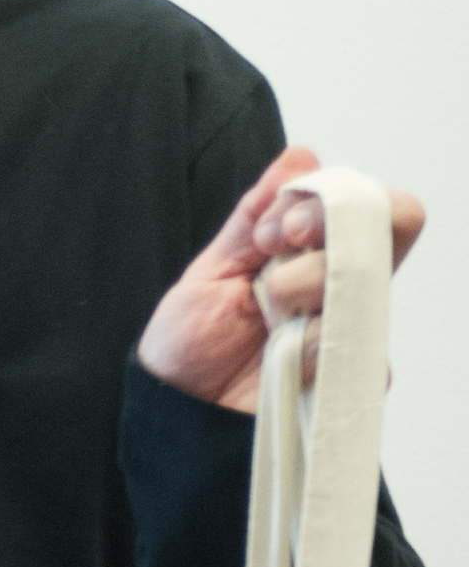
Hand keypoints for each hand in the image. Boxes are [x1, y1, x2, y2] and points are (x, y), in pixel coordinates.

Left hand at [138, 145, 428, 411]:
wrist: (179, 410)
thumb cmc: (191, 340)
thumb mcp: (214, 267)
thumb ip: (255, 215)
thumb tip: (300, 156)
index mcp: (313, 254)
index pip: (366, 204)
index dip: (329, 201)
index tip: (274, 228)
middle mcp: (344, 285)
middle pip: (388, 229)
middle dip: (325, 230)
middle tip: (277, 248)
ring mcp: (354, 326)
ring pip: (364, 281)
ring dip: (303, 289)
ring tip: (268, 315)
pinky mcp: (357, 373)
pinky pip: (358, 342)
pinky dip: (309, 343)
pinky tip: (283, 356)